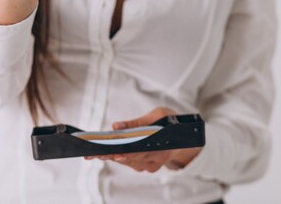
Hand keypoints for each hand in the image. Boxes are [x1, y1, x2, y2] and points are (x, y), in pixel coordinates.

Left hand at [84, 107, 201, 172]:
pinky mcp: (147, 165)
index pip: (139, 152)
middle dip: (113, 155)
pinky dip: (120, 156)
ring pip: (129, 162)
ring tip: (96, 153)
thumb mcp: (158, 115)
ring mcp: (152, 164)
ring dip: (113, 157)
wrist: (185, 134)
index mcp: (161, 147)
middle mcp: (156, 159)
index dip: (124, 153)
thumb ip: (136, 123)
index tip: (111, 154)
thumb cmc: (171, 121)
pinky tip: (108, 152)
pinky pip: (131, 162)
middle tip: (95, 154)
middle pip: (131, 159)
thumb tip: (115, 126)